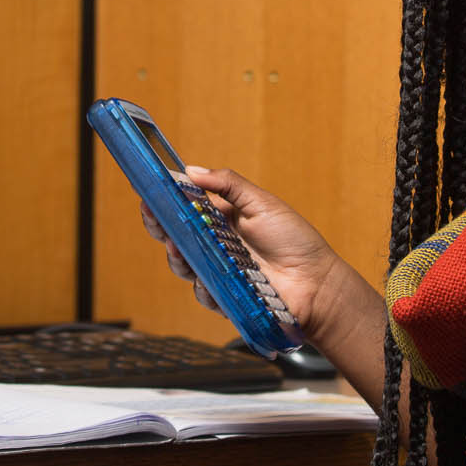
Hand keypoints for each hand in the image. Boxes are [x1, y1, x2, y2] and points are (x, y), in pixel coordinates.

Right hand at [140, 167, 353, 339]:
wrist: (316, 284)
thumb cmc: (295, 240)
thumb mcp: (262, 203)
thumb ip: (227, 184)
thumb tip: (191, 170)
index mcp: (222, 217)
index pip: (185, 206)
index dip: (164, 201)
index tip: (149, 193)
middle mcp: (216, 243)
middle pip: (175, 236)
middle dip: (160, 227)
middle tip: (155, 218)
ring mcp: (218, 270)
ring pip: (183, 265)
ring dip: (176, 256)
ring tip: (177, 248)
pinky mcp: (223, 295)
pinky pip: (203, 292)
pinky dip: (203, 286)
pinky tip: (209, 279)